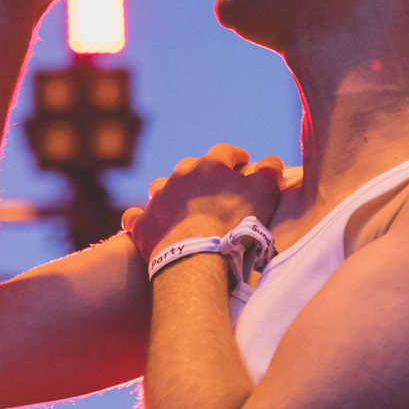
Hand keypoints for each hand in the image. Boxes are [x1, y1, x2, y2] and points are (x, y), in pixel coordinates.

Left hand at [122, 144, 284, 266]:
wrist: (196, 256)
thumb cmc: (235, 224)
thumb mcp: (265, 194)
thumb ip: (270, 172)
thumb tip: (272, 161)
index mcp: (209, 166)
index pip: (225, 152)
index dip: (235, 157)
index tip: (243, 162)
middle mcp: (179, 176)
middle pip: (191, 167)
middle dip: (202, 175)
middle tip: (213, 190)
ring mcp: (157, 199)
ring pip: (161, 186)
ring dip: (171, 193)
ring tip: (180, 206)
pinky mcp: (143, 223)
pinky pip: (136, 216)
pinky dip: (142, 218)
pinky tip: (146, 223)